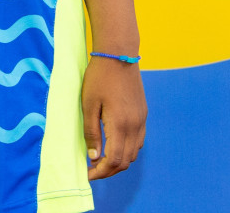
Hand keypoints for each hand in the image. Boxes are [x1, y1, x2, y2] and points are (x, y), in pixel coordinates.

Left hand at [81, 56, 145, 179]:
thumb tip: (94, 156)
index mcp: (121, 125)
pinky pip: (138, 140)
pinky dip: (127, 149)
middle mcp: (135, 126)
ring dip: (119, 160)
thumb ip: (91, 132)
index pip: (114, 161)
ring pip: (134, 152)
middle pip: (126, 161)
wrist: (119, 54)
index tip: (87, 174)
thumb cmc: (99, 77)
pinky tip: (113, 144)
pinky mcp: (143, 114)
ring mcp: (141, 120)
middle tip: (92, 169)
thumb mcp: (88, 104)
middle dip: (109, 170)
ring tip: (100, 158)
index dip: (101, 172)